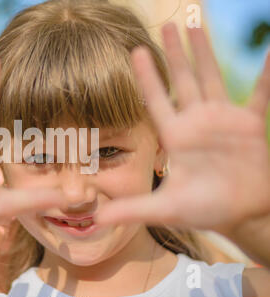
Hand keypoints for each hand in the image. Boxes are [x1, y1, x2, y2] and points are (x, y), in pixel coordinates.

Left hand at [95, 23, 269, 234]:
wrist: (240, 215)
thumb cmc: (202, 210)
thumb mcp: (164, 209)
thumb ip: (132, 209)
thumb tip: (96, 218)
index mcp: (175, 136)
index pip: (156, 99)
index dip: (146, 76)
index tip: (135, 51)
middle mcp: (196, 122)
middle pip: (183, 79)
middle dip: (175, 53)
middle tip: (168, 25)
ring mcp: (223, 120)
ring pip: (211, 78)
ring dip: (205, 52)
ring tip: (196, 25)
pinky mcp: (249, 125)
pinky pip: (260, 94)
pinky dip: (266, 74)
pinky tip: (269, 49)